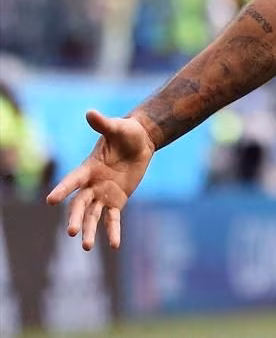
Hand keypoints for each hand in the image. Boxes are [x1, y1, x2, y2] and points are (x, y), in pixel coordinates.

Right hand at [45, 110, 156, 250]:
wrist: (140, 142)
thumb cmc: (126, 132)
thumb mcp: (118, 127)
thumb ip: (104, 123)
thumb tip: (90, 113)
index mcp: (88, 167)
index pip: (73, 180)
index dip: (63, 189)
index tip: (50, 201)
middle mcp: (92, 184)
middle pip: (79, 204)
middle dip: (74, 217)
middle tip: (70, 232)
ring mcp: (103, 194)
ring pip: (92, 215)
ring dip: (88, 230)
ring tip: (86, 247)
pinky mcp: (116, 201)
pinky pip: (112, 219)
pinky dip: (112, 231)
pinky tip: (113, 245)